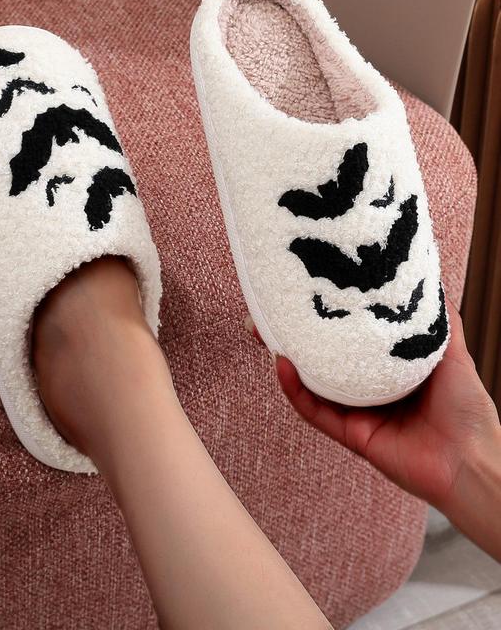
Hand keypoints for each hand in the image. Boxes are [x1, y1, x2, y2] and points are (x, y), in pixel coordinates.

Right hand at [249, 302, 499, 511]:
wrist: (473, 458)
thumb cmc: (468, 409)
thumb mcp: (452, 351)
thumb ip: (438, 320)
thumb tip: (426, 280)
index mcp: (388, 371)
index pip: (349, 340)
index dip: (327, 319)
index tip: (309, 292)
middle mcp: (368, 391)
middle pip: (321, 361)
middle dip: (293, 337)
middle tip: (269, 313)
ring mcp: (355, 413)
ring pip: (310, 384)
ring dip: (285, 360)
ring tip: (265, 332)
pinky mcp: (349, 435)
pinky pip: (314, 411)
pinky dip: (295, 390)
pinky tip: (282, 365)